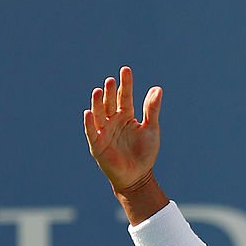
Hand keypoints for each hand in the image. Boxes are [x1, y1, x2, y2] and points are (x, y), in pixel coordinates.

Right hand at [83, 66, 162, 191]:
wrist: (138, 176)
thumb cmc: (145, 153)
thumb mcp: (151, 129)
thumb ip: (152, 109)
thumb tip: (157, 89)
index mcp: (126, 116)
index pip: (124, 96)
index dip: (125, 84)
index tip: (126, 70)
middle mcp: (112, 121)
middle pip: (110, 102)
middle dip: (110, 92)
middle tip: (111, 80)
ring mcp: (103, 131)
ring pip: (99, 113)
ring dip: (98, 103)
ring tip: (99, 90)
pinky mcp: (97, 144)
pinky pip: (91, 131)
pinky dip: (89, 123)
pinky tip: (88, 112)